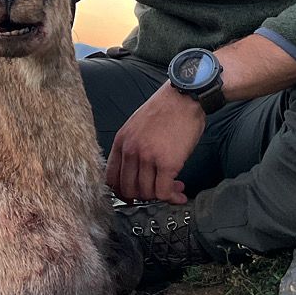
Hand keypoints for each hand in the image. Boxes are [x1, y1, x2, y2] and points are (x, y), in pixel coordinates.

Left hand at [106, 84, 202, 203]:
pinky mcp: (167, 162)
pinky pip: (163, 191)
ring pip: (147, 193)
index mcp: (121, 141)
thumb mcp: (137, 125)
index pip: (111, 177)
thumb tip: (135, 170)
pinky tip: (180, 192)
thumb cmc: (165, 109)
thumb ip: (132, 146)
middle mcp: (130, 150)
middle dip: (143, 196)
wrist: (185, 97)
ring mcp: (148, 157)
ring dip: (161, 196)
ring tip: (174, 188)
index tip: (132, 196)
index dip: (121, 192)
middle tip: (157, 192)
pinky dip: (172, 197)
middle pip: (128, 189)